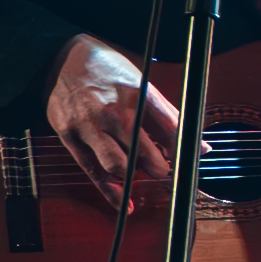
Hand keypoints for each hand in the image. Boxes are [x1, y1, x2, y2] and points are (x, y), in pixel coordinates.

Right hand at [45, 33, 179, 193]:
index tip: (188, 161)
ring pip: (118, 165)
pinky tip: (125, 202)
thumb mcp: (141, 83)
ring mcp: (90, 126)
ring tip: (143, 175)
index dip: (182, 151)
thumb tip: (198, 144)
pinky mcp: (70, 137)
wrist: (62, 59)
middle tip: (166, 173)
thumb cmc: (107, 71)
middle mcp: (113, 112)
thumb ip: (169, 115)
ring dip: (135, 177)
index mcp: (137, 94)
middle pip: (144, 152)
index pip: (169, 129)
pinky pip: (92, 171)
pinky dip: (110, 191)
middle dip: (160, 168)